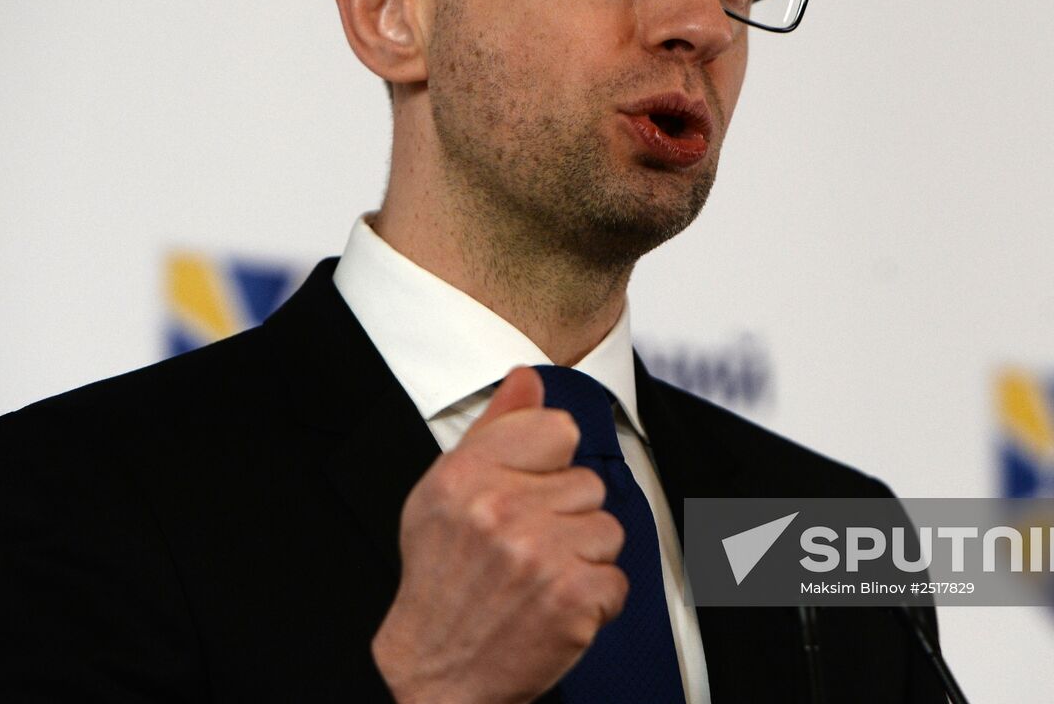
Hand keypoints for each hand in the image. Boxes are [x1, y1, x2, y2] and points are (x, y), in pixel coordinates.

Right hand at [372, 366, 627, 703]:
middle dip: (566, 516)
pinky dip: (594, 600)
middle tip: (523, 550)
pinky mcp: (572, 599)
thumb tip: (527, 378)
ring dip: (583, 558)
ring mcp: (540, 555)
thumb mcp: (445, 493)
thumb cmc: (441, 579)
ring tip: (538, 579)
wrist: (435, 674)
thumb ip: (494, 430)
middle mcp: (502, 509)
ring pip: (609, 530)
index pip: (560, 430)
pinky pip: (617, 579)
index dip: (550, 466)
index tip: (527, 494)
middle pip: (589, 483)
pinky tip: (553, 607)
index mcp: (469, 474)